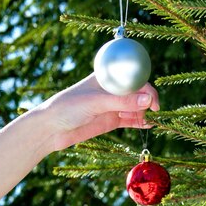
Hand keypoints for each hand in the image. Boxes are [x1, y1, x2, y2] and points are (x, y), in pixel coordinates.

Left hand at [42, 73, 159, 151]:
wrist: (51, 129)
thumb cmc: (68, 107)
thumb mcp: (96, 102)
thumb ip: (122, 102)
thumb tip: (148, 100)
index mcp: (106, 77)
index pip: (132, 76)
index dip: (144, 84)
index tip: (151, 97)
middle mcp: (111, 90)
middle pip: (137, 91)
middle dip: (148, 99)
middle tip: (154, 111)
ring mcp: (112, 106)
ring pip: (135, 107)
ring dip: (145, 112)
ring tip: (152, 120)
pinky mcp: (110, 121)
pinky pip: (130, 120)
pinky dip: (139, 122)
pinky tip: (147, 124)